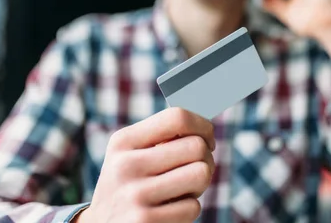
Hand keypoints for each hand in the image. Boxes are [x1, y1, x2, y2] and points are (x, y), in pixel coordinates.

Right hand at [77, 107, 214, 222]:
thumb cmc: (127, 186)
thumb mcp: (128, 155)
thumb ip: (160, 138)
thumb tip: (204, 127)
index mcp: (123, 141)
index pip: (176, 117)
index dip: (202, 126)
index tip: (207, 138)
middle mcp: (126, 165)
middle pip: (196, 146)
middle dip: (205, 159)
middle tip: (196, 169)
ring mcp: (135, 194)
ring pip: (201, 174)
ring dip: (200, 184)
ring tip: (183, 189)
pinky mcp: (145, 220)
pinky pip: (193, 206)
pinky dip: (188, 209)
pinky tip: (170, 210)